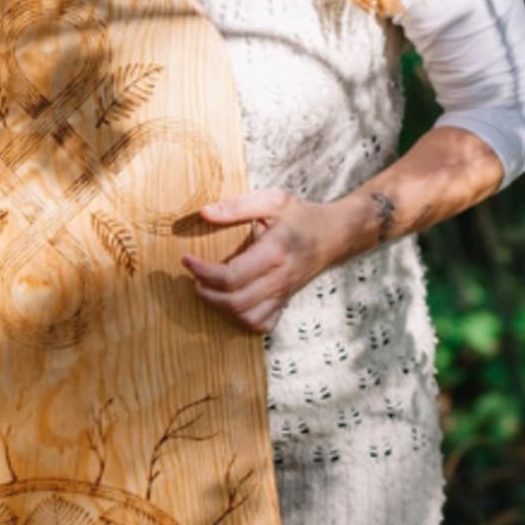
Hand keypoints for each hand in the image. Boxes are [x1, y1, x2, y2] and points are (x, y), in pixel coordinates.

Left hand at [180, 191, 356, 333]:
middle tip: (194, 277)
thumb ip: (237, 206)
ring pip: (247, 318)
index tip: (186, 260)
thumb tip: (203, 213)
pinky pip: (262, 324)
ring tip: (208, 290)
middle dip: (207, 293)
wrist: (337, 234)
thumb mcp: (273, 200)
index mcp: (275, 252)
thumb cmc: (302, 216)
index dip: (203, 272)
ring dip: (221, 308)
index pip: (232, 276)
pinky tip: (232, 303)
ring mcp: (284, 294)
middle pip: (236, 302)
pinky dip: (243, 320)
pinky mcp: (285, 302)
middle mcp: (280, 278)